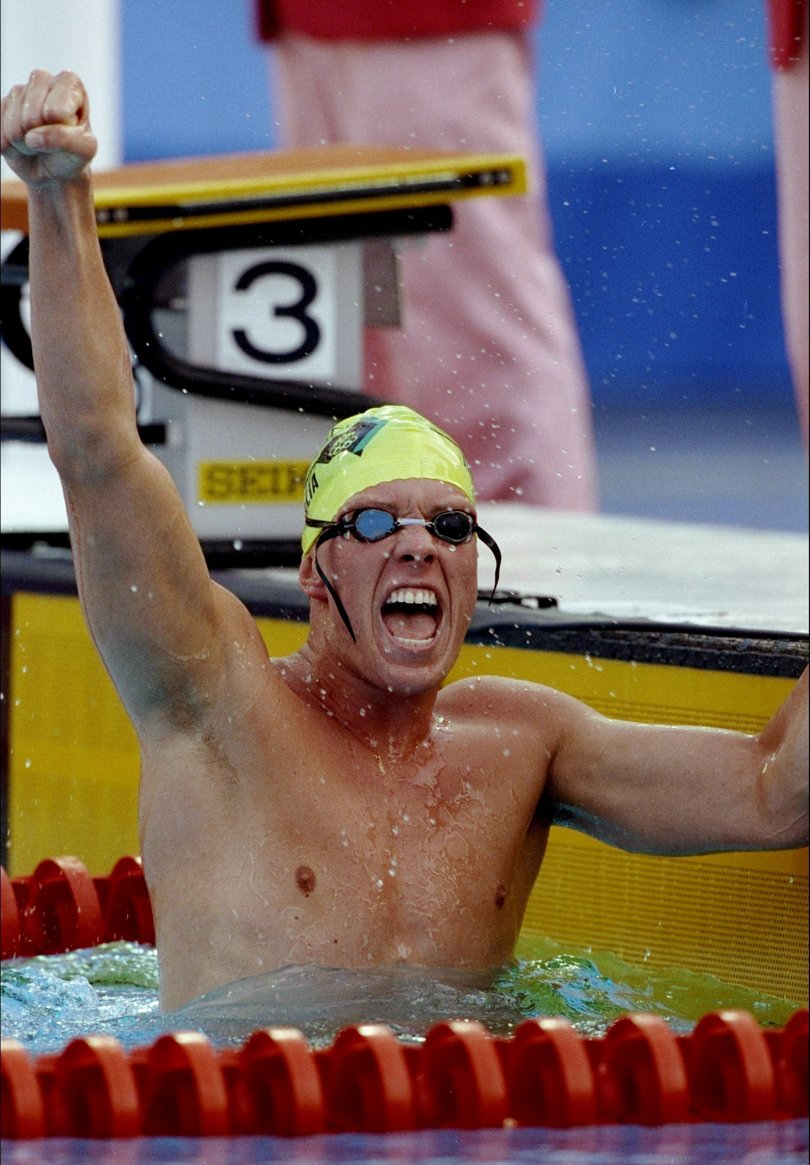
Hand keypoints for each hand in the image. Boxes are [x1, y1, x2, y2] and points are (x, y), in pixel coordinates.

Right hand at [1, 69, 96, 186]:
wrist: (54, 171)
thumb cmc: (74, 155)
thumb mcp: (84, 149)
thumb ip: (65, 139)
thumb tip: (32, 136)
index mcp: (70, 83)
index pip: (57, 100)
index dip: (57, 119)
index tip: (68, 128)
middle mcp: (43, 81)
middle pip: (31, 111)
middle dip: (41, 135)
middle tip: (52, 141)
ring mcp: (20, 92)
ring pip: (13, 123)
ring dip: (25, 143)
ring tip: (38, 144)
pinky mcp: (2, 106)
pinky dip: (10, 146)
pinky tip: (22, 144)